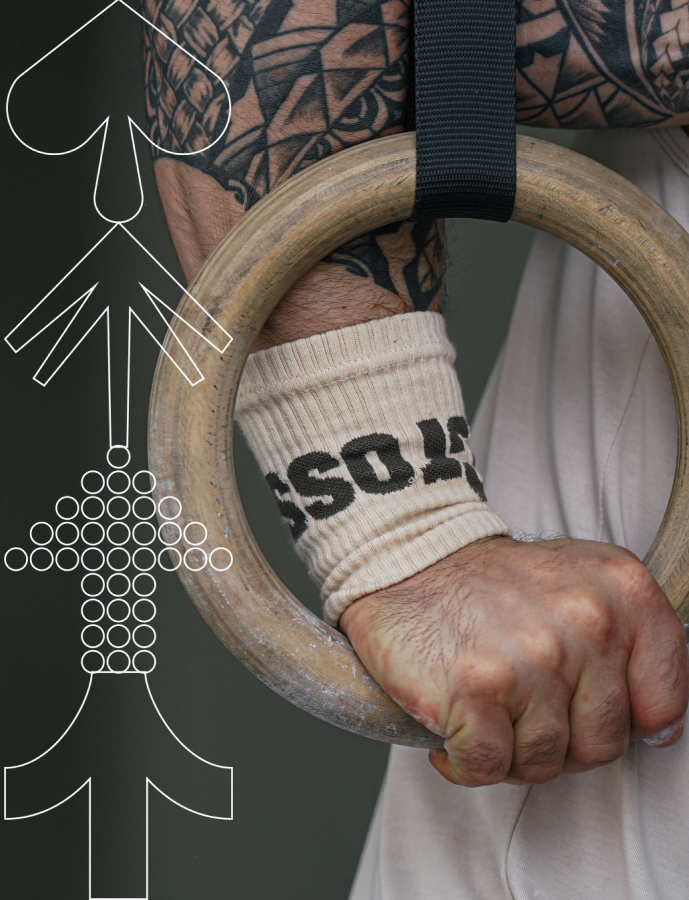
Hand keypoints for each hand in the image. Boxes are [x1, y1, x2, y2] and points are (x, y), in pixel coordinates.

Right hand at [340, 536, 688, 786]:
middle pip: (602, 745)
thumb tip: (660, 728)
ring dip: (508, 751)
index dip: (624, 723)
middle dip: (559, 741)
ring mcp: (532, 658)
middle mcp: (586, 622)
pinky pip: (488, 769)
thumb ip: (634, 642)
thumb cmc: (493, 582)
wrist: (410, 556)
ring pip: (544, 762)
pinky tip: (454, 731)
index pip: (664, 704)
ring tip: (486, 710)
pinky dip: (464, 763)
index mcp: (624, 593)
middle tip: (521, 708)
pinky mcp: (476, 688)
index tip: (585, 710)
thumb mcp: (584, 581)